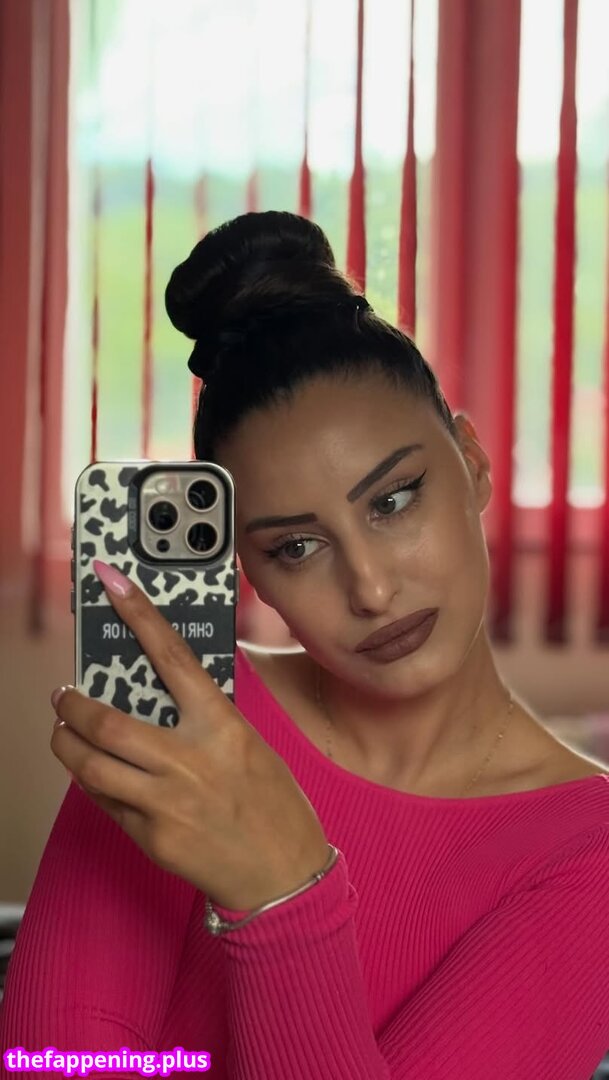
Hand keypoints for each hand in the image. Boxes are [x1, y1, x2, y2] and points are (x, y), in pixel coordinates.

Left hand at [50, 560, 328, 911]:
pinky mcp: (150, 836)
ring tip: (63, 734)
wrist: (283, 875)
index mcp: (221, 726)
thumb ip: (203, 721)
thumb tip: (156, 696)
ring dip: (66, 744)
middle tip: (62, 695)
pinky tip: (94, 776)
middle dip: (71, 704)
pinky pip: (105, 802)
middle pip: (106, 720)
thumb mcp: (246, 746)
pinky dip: (92, 783)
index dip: (137, 613)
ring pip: (89, 764)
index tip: (111, 581)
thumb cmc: (270, 803)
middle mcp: (189, 759)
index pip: (170, 655)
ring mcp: (166, 801)